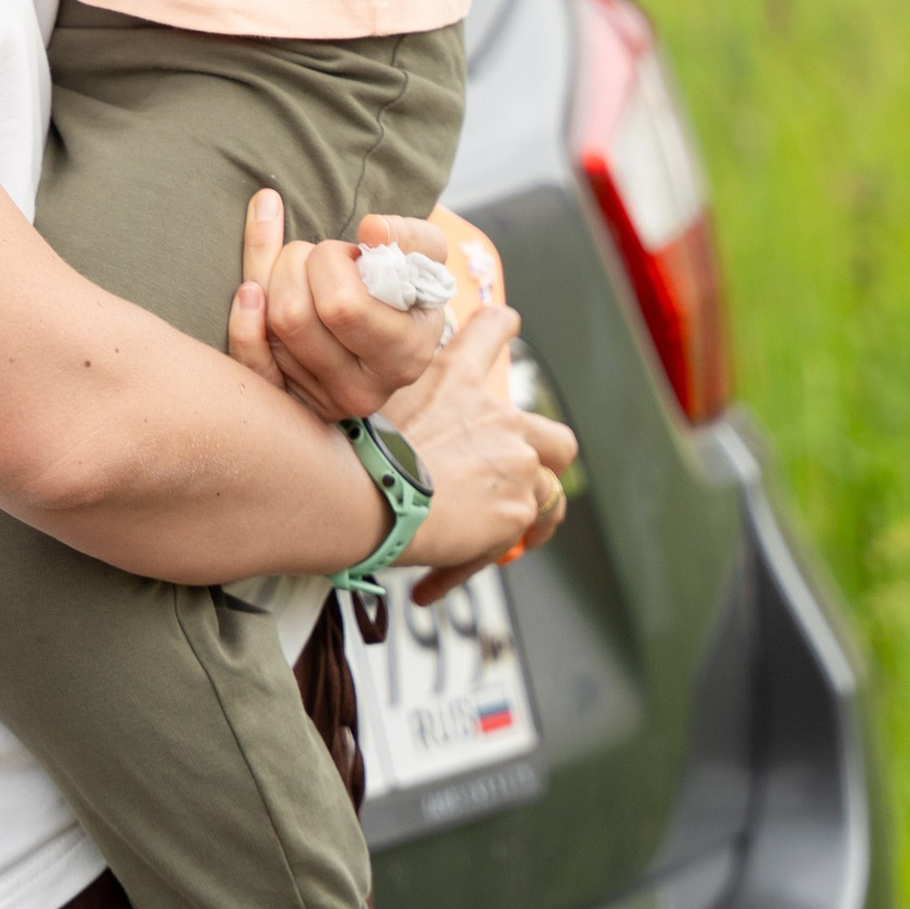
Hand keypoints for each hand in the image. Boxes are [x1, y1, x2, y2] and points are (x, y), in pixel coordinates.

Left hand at [225, 196, 456, 422]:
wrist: (394, 332)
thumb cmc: (407, 287)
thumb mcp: (425, 258)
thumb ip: (409, 237)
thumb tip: (371, 230)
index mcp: (404, 355)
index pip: (342, 306)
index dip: (331, 262)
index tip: (349, 251)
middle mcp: (363, 391)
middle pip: (293, 316)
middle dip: (295, 262)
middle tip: (318, 255)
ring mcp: (322, 402)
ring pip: (270, 327)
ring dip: (270, 278)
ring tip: (300, 270)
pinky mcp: (288, 404)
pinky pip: (250, 363)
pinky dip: (242, 319)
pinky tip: (249, 290)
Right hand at [392, 313, 576, 598]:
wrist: (365, 492)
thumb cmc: (353, 448)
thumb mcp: (368, 402)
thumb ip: (388, 397)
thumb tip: (364, 395)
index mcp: (457, 378)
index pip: (493, 328)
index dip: (501, 328)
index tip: (505, 327)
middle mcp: (498, 418)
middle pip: (556, 436)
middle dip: (547, 460)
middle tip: (522, 477)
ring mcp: (516, 464)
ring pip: (550, 496)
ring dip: (525, 518)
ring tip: (490, 542)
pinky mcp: (516, 511)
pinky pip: (508, 541)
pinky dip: (472, 560)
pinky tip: (431, 581)